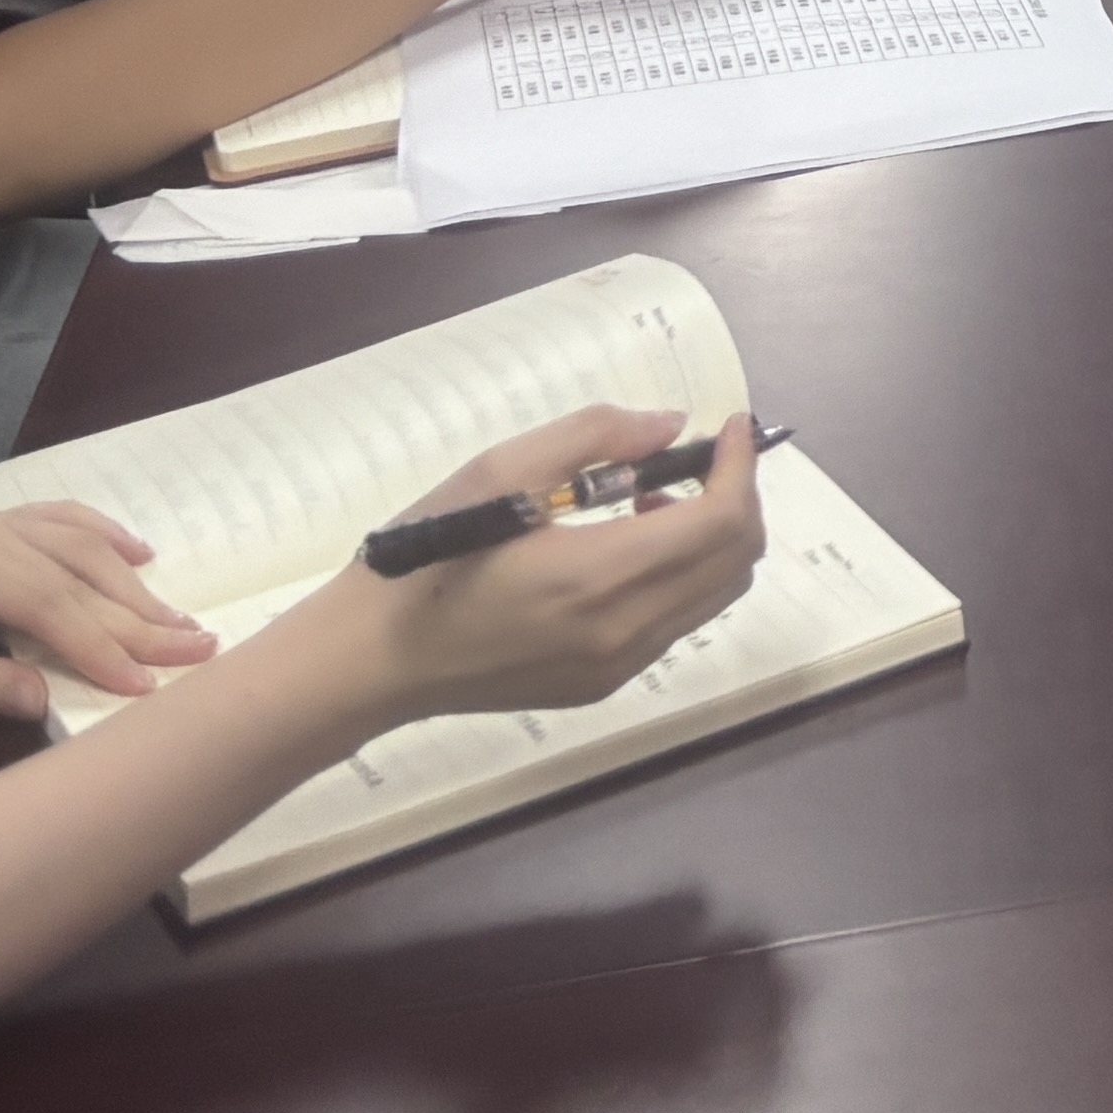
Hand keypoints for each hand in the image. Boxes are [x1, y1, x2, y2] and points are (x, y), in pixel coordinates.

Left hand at [0, 507, 215, 726]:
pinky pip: (54, 526)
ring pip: (73, 547)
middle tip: (197, 649)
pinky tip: (136, 554)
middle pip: (72, 571)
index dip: (100, 645)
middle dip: (136, 615)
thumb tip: (46, 697)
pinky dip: (100, 540)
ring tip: (180, 621)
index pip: (45, 602)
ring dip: (130, 585)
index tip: (148, 686)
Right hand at [275, 410, 767, 732]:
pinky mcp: (600, 686)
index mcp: (601, 578)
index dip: (740, 467)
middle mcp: (624, 632)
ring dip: (708, 537)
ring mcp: (616, 667)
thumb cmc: (426, 555)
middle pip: (734, 562)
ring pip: (713, 595)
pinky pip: (674, 624)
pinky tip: (621, 547)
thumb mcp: (500, 471)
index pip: (721, 522)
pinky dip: (679, 575)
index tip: (731, 426)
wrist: (372, 660)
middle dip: (735, 499)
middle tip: (693, 459)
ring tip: (646, 497)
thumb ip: (595, 438)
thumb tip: (671, 426)